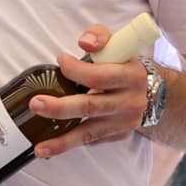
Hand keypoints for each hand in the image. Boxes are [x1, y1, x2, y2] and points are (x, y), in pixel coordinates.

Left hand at [25, 22, 146, 158]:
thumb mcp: (117, 45)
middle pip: (90, 106)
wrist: (150, 92)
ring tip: (39, 148)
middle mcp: (130, 102)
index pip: (98, 76)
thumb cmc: (123, 66)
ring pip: (89, 132)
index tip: (60, 61)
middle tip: (35, 105)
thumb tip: (84, 43)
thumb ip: (99, 36)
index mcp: (131, 76)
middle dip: (60, 107)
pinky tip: (50, 149)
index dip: (75, 69)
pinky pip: (91, 141)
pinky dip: (70, 145)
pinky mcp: (118, 136)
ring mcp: (124, 123)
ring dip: (62, 140)